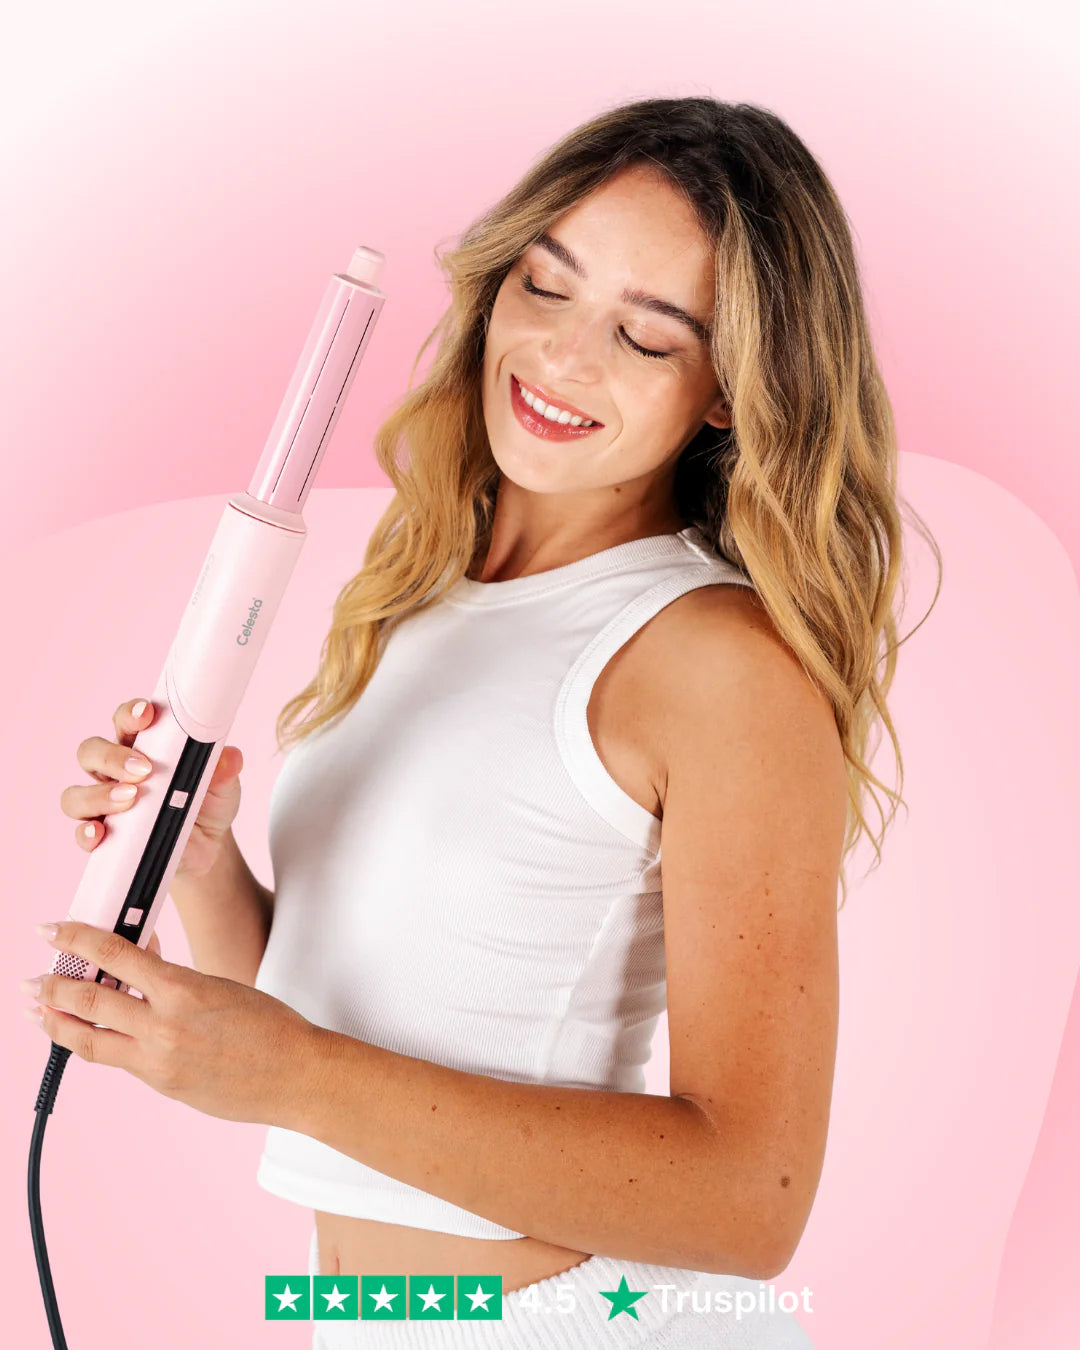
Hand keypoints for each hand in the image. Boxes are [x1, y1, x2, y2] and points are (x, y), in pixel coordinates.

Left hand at [22, 920, 320, 1127]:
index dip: (76, 939)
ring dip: (57, 1022)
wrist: (295, 1074)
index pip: (115, 955)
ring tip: (36, 1012)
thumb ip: (172, 981)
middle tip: (31, 979)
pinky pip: (116, 1060)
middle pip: (89, 999)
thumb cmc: (269, 1024)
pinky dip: (94, 1043)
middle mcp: (164, 1025)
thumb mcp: (219, 986)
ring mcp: (159, 1060)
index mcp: (182, 989)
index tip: (53, 930)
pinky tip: (83, 1037)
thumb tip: (137, 965)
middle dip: (52, 986)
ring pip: (89, 1039)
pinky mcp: (161, 1084)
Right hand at [61, 696, 245, 881]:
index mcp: (143, 747)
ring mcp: (105, 805)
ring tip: (131, 799)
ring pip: (76, 793)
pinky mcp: (105, 837)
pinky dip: (87, 832)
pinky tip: (101, 832)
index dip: (131, 714)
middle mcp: (115, 772)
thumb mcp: (224, 786)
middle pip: (91, 751)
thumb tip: (229, 757)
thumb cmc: (208, 803)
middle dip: (112, 756)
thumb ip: (224, 769)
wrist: (207, 848)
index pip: (126, 720)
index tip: (147, 714)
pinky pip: (82, 833)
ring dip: (99, 794)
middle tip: (143, 769)